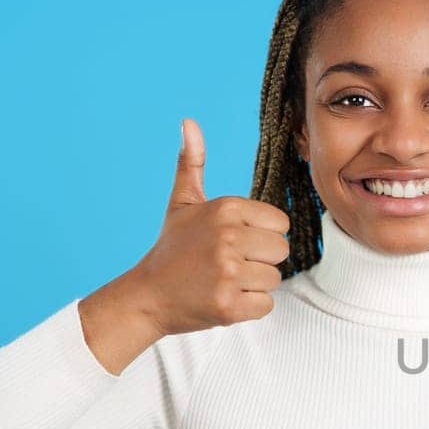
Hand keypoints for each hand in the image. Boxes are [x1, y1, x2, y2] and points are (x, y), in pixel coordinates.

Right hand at [129, 118, 291, 336]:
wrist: (146, 296)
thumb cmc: (172, 248)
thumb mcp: (182, 202)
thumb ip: (192, 163)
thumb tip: (189, 122)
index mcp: (226, 208)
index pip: (280, 224)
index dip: (261, 235)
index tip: (234, 242)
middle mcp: (228, 237)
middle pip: (281, 251)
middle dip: (260, 261)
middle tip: (227, 264)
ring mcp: (228, 272)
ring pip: (274, 279)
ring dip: (252, 285)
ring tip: (222, 281)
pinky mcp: (228, 305)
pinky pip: (265, 304)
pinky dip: (247, 307)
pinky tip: (222, 298)